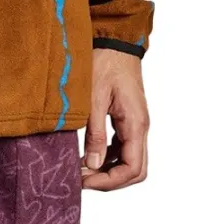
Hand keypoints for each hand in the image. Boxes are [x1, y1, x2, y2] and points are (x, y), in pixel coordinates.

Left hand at [81, 50, 149, 191]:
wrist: (115, 41)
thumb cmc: (105, 63)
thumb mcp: (94, 99)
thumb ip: (95, 134)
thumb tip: (93, 165)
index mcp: (136, 124)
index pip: (132, 169)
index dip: (109, 182)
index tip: (85, 180)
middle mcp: (141, 128)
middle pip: (135, 171)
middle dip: (110, 181)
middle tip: (83, 179)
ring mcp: (136, 125)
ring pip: (130, 162)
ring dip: (108, 172)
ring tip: (82, 170)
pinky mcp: (128, 122)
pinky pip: (123, 150)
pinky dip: (108, 159)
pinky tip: (88, 157)